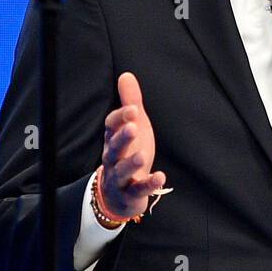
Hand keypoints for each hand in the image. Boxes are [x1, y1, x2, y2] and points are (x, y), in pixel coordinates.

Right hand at [98, 72, 164, 218]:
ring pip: (122, 171)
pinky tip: (160, 177)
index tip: (133, 109)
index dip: (120, 118)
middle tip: (133, 128)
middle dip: (122, 138)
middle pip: (114, 148)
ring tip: (142, 156)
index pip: (111, 126)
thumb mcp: (132, 127)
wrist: (118, 195)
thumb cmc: (127, 154)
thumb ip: (130, 102)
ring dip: (131, 163)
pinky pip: (138, 190)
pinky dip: (149, 185)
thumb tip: (127, 75)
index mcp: (113, 140)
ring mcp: (120, 178)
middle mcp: (113, 158)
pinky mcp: (131, 194)